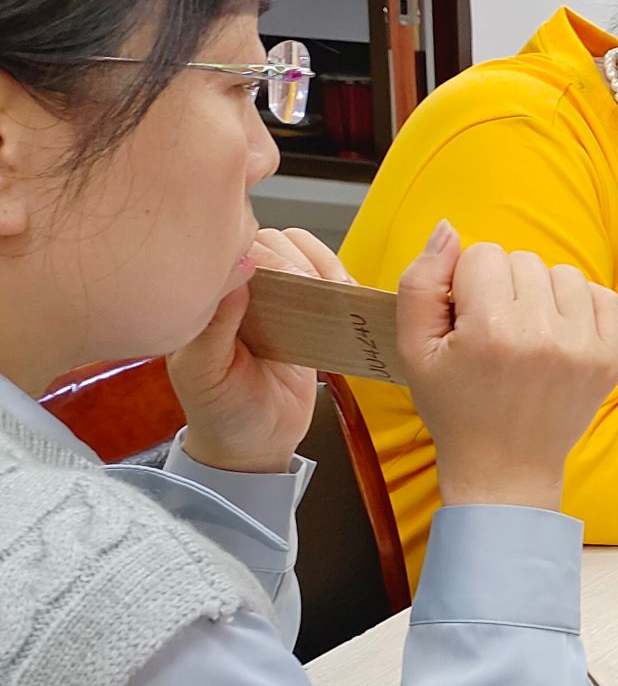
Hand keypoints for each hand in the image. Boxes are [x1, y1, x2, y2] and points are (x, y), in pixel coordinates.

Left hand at [168, 227, 346, 472]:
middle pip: (273, 241)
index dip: (263, 255)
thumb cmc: (220, 411)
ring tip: (333, 295)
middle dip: (298, 262)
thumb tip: (238, 275)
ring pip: (301, 251)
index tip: (284, 282)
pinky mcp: (307, 311)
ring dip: (323, 266)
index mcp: (207, 296)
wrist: (255, 444)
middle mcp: (240, 288)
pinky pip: (326, 277)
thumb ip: (214, 327)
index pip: (234, 247)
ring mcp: (276, 298)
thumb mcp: (206, 374)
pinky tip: (344, 297)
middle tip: (310, 296)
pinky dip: (340, 278)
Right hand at [397, 223, 617, 509]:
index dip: (469, 283)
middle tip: (496, 332)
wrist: (505, 467)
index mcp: (491, 330)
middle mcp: (543, 335)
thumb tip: (447, 229)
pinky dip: (580, 306)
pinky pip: (601, 295)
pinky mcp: (610, 358)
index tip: (468, 320)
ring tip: (527, 334)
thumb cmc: (455, 408)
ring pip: (562, 273)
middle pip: (524, 260)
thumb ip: (420, 282)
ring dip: (543, 294)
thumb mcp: (413, 348)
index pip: (483, 254)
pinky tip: (558, 334)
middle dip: (505, 287)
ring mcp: (583, 347)